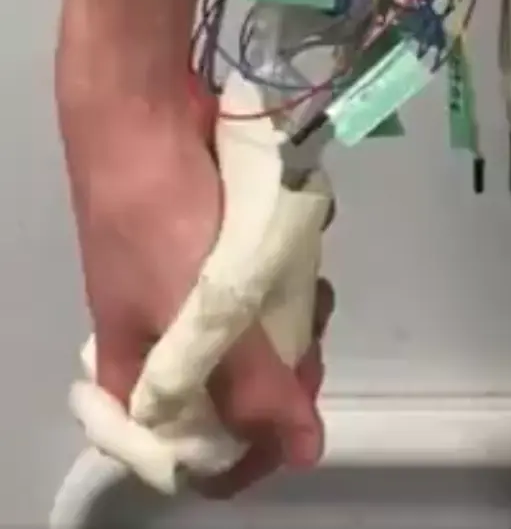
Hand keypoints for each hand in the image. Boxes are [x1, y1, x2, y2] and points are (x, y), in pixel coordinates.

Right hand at [64, 83, 332, 497]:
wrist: (144, 116)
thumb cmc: (156, 219)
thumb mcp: (200, 315)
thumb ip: (252, 384)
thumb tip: (301, 449)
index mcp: (143, 380)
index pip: (196, 451)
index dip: (252, 445)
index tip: (293, 413)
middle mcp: (171, 348)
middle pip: (249, 392)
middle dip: (289, 363)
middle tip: (307, 332)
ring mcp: (202, 300)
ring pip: (270, 336)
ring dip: (300, 309)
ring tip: (309, 278)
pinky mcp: (228, 258)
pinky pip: (275, 283)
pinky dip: (294, 265)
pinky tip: (303, 236)